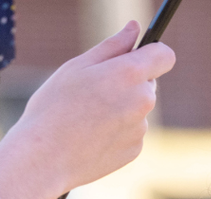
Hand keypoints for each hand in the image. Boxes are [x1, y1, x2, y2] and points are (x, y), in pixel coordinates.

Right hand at [0, 22, 176, 198]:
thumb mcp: (78, 66)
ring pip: (138, 108)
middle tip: (95, 89)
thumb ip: (113, 46)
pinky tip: (93, 135)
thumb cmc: (55, 107)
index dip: (154, 52)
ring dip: (121, 107)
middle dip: (129, 81)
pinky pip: (131, 132)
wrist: (46, 157)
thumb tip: (134, 29)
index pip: (164, 55)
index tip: (141, 54)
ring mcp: (141, 128)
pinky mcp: (136, 150)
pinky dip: (117, 130)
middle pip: (148, 83)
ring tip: (89, 116)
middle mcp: (142, 101)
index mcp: (129, 74)